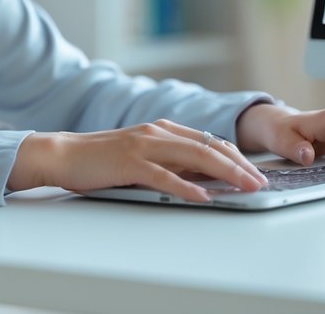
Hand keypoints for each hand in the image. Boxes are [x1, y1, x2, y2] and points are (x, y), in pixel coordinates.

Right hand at [7, 119, 268, 202]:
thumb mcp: (143, 156)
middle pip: (210, 147)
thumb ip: (171, 162)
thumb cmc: (102, 159)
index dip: (237, 157)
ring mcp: (144, 145)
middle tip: (261, 182)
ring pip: (195, 156)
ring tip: (245, 187)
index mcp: (164, 129)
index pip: (211, 141)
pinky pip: (164, 175)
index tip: (256, 172)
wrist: (64, 153)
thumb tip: (205, 179)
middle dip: (240, 165)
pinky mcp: (129, 162)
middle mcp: (158, 132)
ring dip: (224, 173)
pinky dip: (186, 186)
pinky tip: (202, 196)